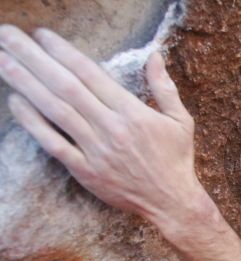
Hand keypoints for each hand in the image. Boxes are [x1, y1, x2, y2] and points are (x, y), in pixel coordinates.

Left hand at [0, 25, 207, 229]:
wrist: (172, 202)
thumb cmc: (176, 160)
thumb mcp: (180, 121)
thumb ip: (164, 87)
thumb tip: (154, 55)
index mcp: (133, 112)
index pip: (91, 74)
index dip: (64, 52)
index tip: (43, 36)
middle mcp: (112, 128)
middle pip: (66, 87)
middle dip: (35, 58)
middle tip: (9, 37)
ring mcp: (96, 151)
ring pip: (55, 111)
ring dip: (26, 84)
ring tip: (3, 61)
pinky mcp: (86, 172)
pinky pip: (54, 144)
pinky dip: (33, 123)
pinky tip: (16, 102)